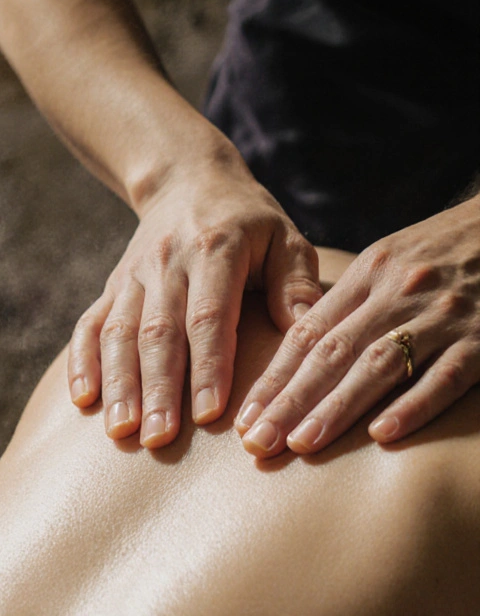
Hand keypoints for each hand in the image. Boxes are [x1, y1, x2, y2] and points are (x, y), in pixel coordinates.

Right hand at [69, 165, 323, 447]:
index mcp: (214, 250)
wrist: (184, 178)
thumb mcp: (284, 237)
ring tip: (122, 431)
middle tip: (159, 439)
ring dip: (119, 384)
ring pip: (118, 333)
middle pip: (158, 333)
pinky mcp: (111, 286)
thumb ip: (296, 284)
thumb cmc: (248, 219)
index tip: (210, 414)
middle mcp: (166, 263)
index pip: (208, 315)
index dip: (208, 366)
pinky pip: (89, 325)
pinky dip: (82, 362)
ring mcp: (132, 276)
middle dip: (157, 389)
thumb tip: (308, 337)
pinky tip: (82, 400)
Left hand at [236, 196, 479, 456]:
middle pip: (332, 353)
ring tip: (300, 443)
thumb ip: (352, 303)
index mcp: (368, 275)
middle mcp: (397, 294)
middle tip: (256, 442)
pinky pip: (447, 376)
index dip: (274, 378)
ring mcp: (442, 316)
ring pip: (378, 365)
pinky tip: (381, 434)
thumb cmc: (449, 249)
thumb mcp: (393, 259)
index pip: (307, 333)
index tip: (244, 416)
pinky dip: (413, 405)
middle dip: (289, 401)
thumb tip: (299, 350)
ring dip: (336, 408)